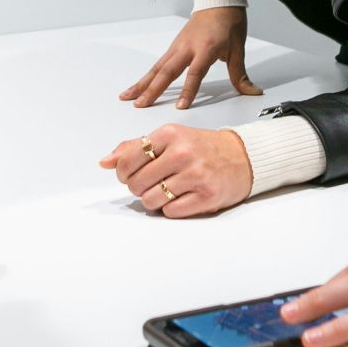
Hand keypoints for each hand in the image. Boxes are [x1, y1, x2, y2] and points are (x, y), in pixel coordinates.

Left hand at [97, 124, 252, 217]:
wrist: (242, 157)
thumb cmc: (202, 148)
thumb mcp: (170, 139)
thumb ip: (134, 148)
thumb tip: (105, 162)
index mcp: (170, 134)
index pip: (127, 160)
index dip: (123, 173)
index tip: (131, 174)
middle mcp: (182, 153)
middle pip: (136, 183)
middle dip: (139, 188)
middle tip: (152, 183)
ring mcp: (196, 175)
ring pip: (151, 200)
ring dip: (154, 200)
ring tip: (167, 191)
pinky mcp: (207, 197)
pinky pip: (170, 212)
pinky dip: (170, 209)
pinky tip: (180, 198)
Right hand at [119, 8, 262, 109]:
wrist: (218, 0)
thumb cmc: (229, 23)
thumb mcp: (238, 49)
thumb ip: (240, 74)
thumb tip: (253, 92)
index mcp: (206, 48)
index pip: (195, 73)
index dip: (188, 90)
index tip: (181, 106)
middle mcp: (187, 48)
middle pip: (167, 71)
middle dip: (153, 89)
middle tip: (141, 105)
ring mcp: (177, 47)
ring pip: (157, 68)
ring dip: (142, 83)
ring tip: (128, 98)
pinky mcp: (173, 47)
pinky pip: (158, 64)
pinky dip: (146, 76)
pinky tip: (137, 87)